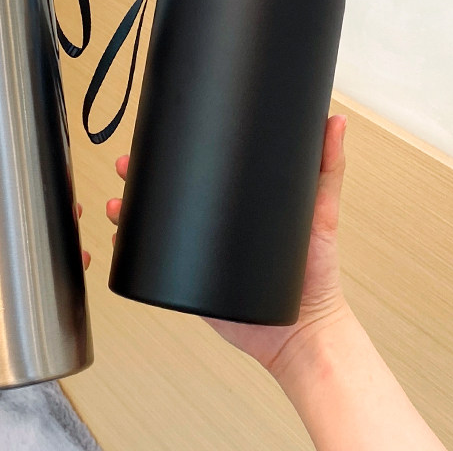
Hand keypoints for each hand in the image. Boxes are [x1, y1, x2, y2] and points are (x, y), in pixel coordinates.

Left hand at [0, 117, 89, 450]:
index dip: (15, 178)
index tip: (35, 162)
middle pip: (17, 223)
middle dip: (49, 209)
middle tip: (67, 202)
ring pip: (29, 256)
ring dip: (58, 245)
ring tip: (74, 235)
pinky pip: (29, 295)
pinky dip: (55, 284)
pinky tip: (69, 273)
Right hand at [106, 114, 349, 380]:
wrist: (301, 330)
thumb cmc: (317, 273)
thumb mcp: (321, 211)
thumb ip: (328, 167)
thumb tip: (335, 122)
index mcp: (238, 200)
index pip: (199, 166)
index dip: (174, 148)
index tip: (158, 131)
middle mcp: (213, 222)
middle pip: (170, 192)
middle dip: (141, 176)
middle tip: (127, 165)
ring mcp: (198, 251)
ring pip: (154, 226)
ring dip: (129, 212)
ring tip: (118, 206)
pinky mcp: (189, 281)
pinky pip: (153, 263)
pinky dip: (131, 251)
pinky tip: (121, 240)